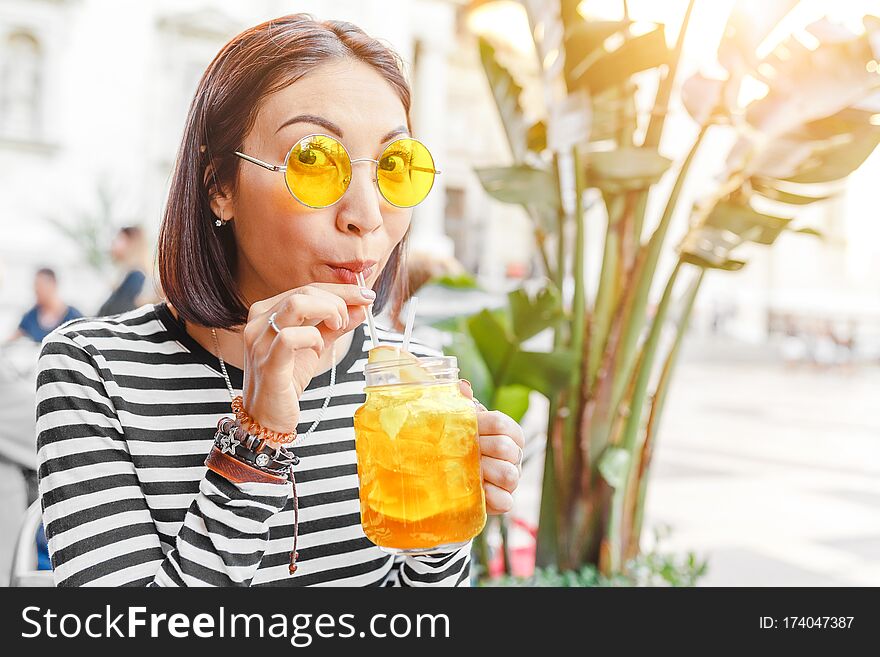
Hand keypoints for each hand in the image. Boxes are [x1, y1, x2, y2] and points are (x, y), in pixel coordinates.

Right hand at [242, 283, 374, 444]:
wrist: (267, 417)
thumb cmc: (287, 380)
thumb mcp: (315, 346)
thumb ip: (336, 326)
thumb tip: (361, 307)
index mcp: (267, 311)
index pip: (307, 288)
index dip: (341, 289)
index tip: (366, 295)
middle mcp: (258, 321)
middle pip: (304, 292)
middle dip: (338, 301)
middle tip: (350, 320)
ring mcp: (259, 341)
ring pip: (296, 305)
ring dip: (327, 312)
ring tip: (337, 328)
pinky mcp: (267, 363)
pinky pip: (290, 338)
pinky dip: (313, 338)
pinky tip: (318, 348)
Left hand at [459, 380, 524, 514]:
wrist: (449, 475)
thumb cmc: (460, 443)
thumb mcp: (460, 422)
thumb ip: (462, 404)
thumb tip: (462, 387)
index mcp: (508, 433)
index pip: (501, 423)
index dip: (480, 425)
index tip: (465, 429)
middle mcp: (515, 455)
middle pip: (505, 448)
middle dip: (480, 449)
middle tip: (461, 452)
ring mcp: (512, 479)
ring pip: (509, 475)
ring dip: (485, 472)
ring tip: (468, 471)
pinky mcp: (504, 501)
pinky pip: (505, 501)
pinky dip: (489, 495)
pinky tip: (475, 490)